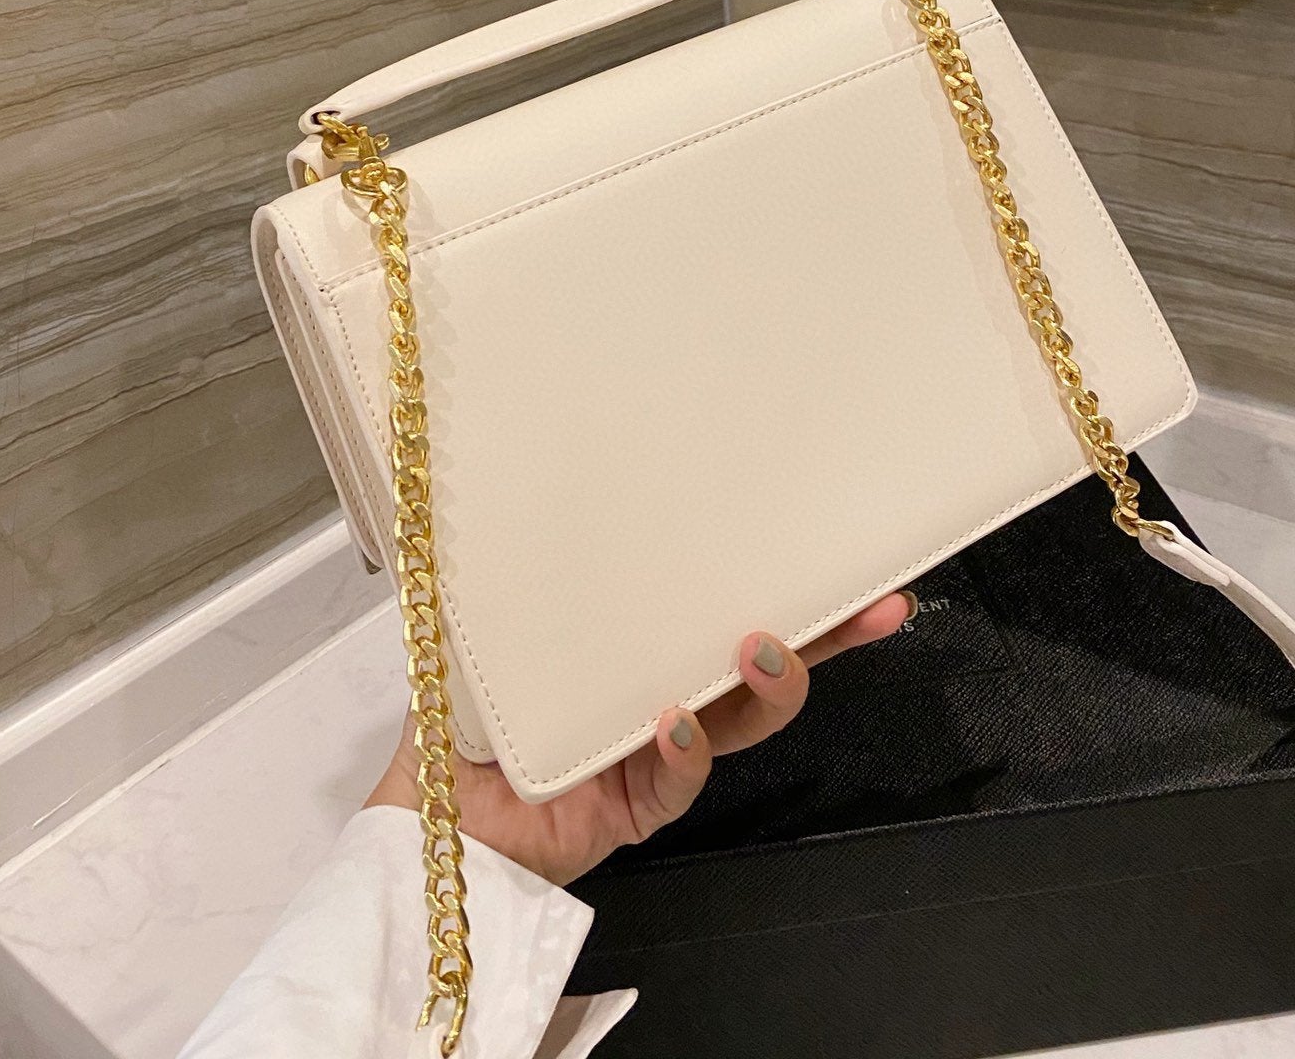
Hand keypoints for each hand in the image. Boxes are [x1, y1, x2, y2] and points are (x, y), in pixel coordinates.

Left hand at [365, 594, 912, 885]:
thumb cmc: (455, 716)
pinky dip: (684, 750)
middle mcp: (663, 693)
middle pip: (763, 662)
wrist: (424, 817)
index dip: (784, 577)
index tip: (836, 543)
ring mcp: (656, 753)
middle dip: (826, 632)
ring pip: (741, 721)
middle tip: (870, 604)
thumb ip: (506, 565)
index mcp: (640, 644)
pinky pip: (676, 783)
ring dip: (767, 685)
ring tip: (762, 650)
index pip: (723, 605)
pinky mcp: (635, 808)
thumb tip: (513, 478)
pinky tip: (674, 720)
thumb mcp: (481, 624)